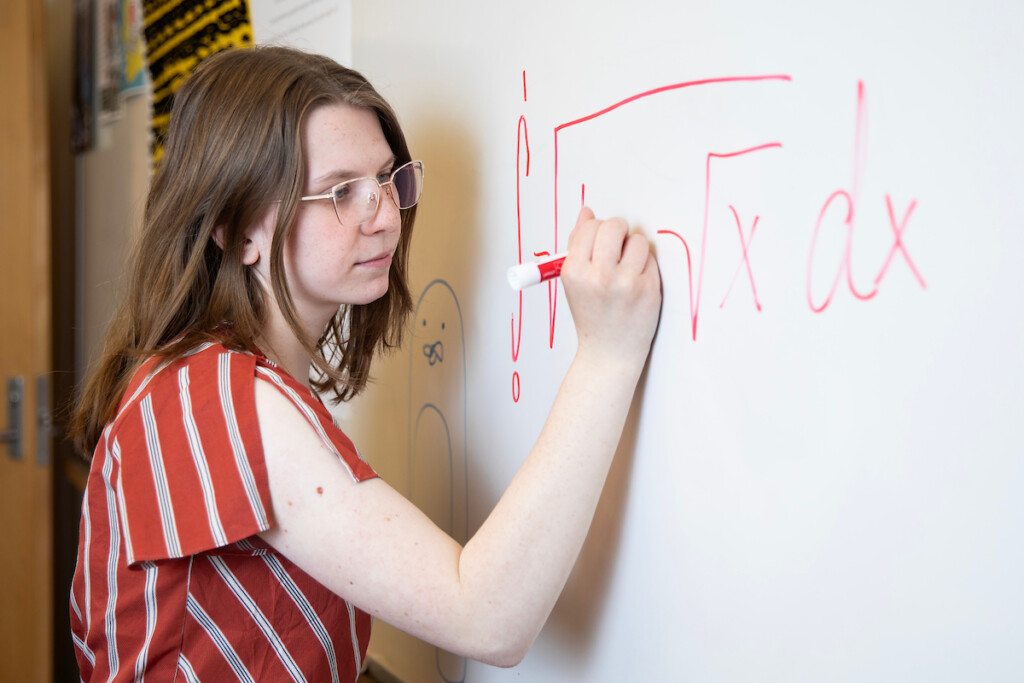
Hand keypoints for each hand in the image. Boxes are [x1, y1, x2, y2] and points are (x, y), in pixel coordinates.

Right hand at [560, 207, 661, 368]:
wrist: (609, 353)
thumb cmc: (592, 315)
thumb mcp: (574, 281)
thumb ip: (578, 244)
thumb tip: (586, 212)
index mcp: (573, 272)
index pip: (589, 226)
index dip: (598, 229)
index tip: (602, 241)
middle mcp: (598, 276)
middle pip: (614, 226)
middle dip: (618, 231)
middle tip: (618, 247)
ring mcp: (625, 283)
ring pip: (637, 240)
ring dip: (634, 248)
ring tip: (628, 268)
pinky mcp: (648, 289)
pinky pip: (651, 259)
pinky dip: (646, 266)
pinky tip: (637, 282)